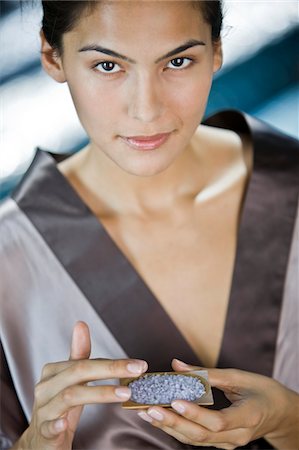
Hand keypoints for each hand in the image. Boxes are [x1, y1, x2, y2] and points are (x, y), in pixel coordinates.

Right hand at [12, 321, 147, 449]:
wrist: (40, 443)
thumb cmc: (59, 407)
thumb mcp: (71, 382)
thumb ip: (78, 355)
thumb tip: (81, 324)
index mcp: (53, 372)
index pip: (86, 362)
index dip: (113, 362)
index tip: (139, 364)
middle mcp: (46, 387)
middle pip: (79, 371)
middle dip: (111, 369)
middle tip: (137, 370)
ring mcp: (43, 409)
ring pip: (70, 396)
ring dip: (100, 393)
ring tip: (124, 394)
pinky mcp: (43, 432)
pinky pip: (49, 426)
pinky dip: (57, 423)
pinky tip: (66, 423)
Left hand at [138, 359, 298, 449]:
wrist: (280, 413)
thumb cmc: (263, 391)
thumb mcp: (239, 376)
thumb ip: (207, 373)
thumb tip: (176, 365)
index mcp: (247, 416)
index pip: (219, 421)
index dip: (196, 413)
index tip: (176, 401)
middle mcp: (238, 436)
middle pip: (202, 435)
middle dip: (174, 423)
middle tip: (151, 409)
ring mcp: (230, 443)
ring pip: (197, 440)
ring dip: (171, 427)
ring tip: (149, 413)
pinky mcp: (223, 443)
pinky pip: (198, 439)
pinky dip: (179, 429)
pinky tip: (162, 419)